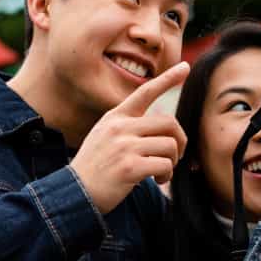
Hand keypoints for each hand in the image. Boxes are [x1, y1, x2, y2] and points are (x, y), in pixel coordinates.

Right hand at [71, 62, 189, 213]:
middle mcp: (120, 127)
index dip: (167, 79)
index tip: (185, 67)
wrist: (75, 193)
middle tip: (174, 157)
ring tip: (160, 173)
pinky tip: (156, 181)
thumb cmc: (95, 168)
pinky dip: (166, 175)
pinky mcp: (129, 167)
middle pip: (169, 123)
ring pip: (170, 146)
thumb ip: (128, 127)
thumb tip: (163, 127)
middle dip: (179, 141)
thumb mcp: (105, 137)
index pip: (145, 92)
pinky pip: (165, 165)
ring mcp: (124, 147)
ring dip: (172, 162)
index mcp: (115, 117)